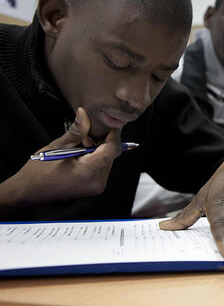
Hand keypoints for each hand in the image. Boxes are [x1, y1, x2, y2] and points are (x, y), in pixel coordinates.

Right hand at [0, 107, 122, 213]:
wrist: (28, 192)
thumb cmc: (38, 172)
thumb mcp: (58, 146)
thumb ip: (76, 130)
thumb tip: (84, 113)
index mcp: (89, 172)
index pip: (113, 149)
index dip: (114, 134)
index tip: (110, 123)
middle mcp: (97, 181)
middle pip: (111, 154)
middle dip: (102, 142)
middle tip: (84, 137)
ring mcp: (96, 186)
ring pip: (107, 160)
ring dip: (98, 150)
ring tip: (78, 148)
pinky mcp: (94, 187)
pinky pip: (102, 167)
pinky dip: (95, 158)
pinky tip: (80, 156)